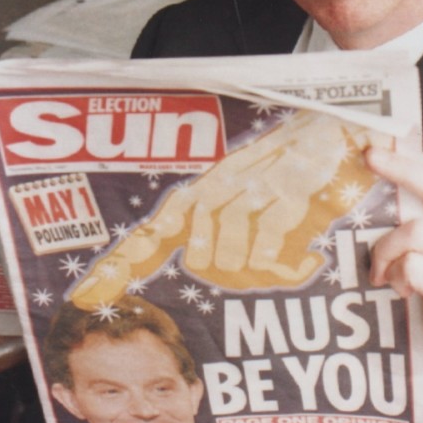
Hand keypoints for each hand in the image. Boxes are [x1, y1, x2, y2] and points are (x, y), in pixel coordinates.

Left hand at [71, 110, 391, 308]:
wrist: (335, 126)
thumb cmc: (289, 164)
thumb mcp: (249, 190)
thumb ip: (222, 224)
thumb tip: (208, 266)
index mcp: (206, 189)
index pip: (153, 231)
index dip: (121, 265)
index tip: (88, 296)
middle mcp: (221, 187)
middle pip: (202, 260)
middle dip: (231, 277)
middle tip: (264, 269)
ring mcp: (253, 188)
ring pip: (231, 258)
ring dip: (262, 272)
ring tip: (289, 263)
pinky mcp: (286, 190)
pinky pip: (270, 250)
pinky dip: (289, 268)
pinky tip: (308, 258)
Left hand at [365, 144, 422, 409]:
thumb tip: (385, 169)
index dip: (409, 157)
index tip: (376, 145)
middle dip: (400, 170)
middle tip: (369, 159)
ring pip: (414, 233)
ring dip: (387, 251)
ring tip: (383, 269)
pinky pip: (411, 268)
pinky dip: (397, 276)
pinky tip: (401, 287)